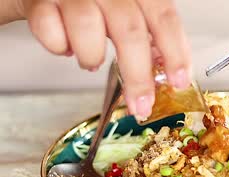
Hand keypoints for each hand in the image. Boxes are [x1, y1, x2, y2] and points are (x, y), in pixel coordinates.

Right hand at [1, 0, 191, 119]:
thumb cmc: (89, 3)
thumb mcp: (124, 12)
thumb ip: (145, 33)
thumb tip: (166, 70)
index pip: (164, 17)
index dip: (175, 51)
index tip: (179, 81)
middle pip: (130, 30)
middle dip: (138, 76)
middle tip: (140, 104)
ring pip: (87, 27)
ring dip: (92, 56)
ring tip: (91, 61)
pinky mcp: (39, 0)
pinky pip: (49, 29)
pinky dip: (58, 47)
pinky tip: (65, 45)